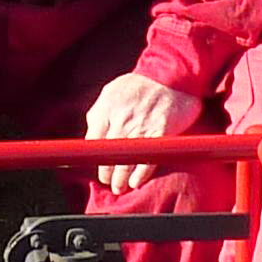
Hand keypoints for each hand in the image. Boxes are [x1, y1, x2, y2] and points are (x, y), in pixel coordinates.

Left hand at [83, 71, 197, 194]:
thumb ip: (99, 111)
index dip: (95, 158)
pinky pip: (147, 158)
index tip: (99, 166)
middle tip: (110, 182)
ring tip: (121, 187)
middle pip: (107, 155)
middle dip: (107, 173)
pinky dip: (140, 174)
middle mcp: (121, 119)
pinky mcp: (160, 132)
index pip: (93, 142)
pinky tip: (136, 182)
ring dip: (121, 179)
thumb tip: (92, 131)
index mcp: (106, 109)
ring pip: (125, 161)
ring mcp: (140, 126)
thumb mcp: (111, 91)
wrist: (170, 74)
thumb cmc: (139, 84)